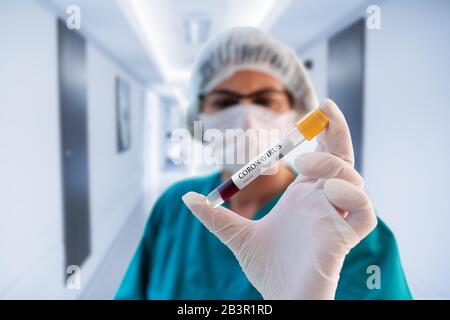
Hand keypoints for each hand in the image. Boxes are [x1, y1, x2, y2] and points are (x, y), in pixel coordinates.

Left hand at [182, 99, 376, 298]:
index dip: (324, 131)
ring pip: (353, 181)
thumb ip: (215, 217)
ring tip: (303, 164)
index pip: (321, 156)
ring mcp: (335, 219)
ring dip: (333, 165)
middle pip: (342, 159)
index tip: (319, 107)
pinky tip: (328, 192)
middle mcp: (322, 203)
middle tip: (325, 107)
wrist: (279, 299)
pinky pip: (364, 214)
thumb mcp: (236, 236)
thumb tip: (187, 198)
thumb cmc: (267, 269)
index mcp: (303, 196)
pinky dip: (353, 197)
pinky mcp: (343, 240)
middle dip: (338, 131)